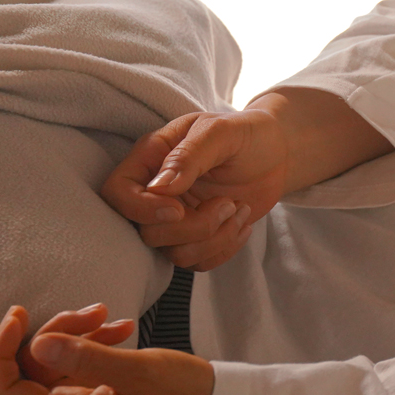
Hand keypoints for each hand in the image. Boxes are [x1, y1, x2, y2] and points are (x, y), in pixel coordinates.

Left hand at [0, 305, 212, 394]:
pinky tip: (119, 327)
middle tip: (76, 314)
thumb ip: (87, 358)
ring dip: (69, 332)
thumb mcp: (140, 372)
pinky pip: (70, 365)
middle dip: (36, 336)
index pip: (4, 394)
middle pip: (16, 379)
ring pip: (45, 365)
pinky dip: (88, 340)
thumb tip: (38, 342)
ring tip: (106, 314)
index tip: (17, 314)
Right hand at [102, 89, 393, 271]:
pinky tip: (243, 221)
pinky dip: (225, 249)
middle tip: (228, 204)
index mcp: (152, 158)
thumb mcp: (222, 132)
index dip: (140, 209)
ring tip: (239, 209)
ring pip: (174, 253)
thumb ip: (190, 154)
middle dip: (193, 227)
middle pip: (146, 232)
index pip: (116, 192)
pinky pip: (198, 263)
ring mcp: (176, 219)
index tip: (178, 208)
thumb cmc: (247, 134)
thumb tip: (160, 188)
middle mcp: (157, 192)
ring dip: (214, 238)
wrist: (277, 152)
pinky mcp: (197, 238)